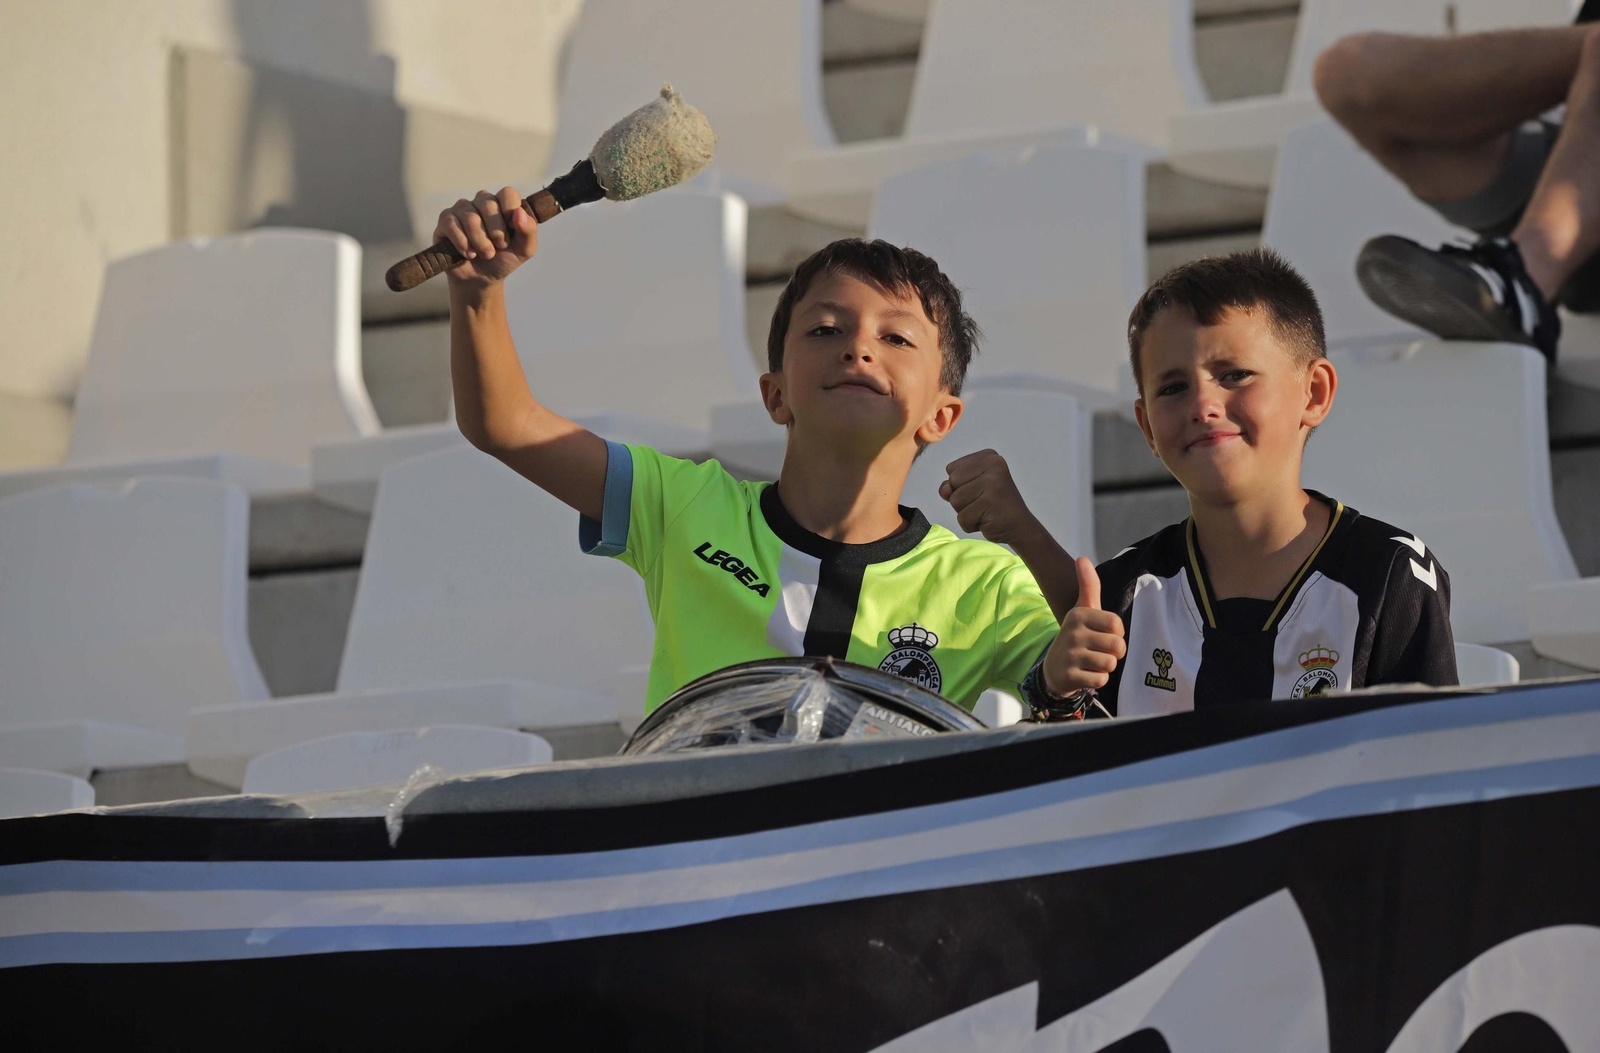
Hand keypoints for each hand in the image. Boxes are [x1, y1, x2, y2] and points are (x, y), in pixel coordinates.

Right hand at [434, 187, 538, 288]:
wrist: (480, 279)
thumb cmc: (503, 260)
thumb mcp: (524, 250)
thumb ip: (529, 231)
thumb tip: (519, 213)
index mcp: (503, 204)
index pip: (507, 193)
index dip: (510, 211)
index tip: (511, 232)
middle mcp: (482, 201)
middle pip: (488, 204)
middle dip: (495, 233)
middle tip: (497, 249)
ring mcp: (462, 209)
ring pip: (470, 217)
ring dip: (480, 242)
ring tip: (484, 255)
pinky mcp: (445, 220)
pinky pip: (451, 224)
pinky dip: (462, 243)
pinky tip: (468, 254)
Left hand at [938, 449, 1040, 545]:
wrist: (1019, 527)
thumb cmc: (993, 507)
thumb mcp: (970, 488)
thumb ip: (952, 484)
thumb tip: (945, 490)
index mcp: (989, 457)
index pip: (952, 469)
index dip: (960, 485)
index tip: (981, 491)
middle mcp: (993, 464)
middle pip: (952, 482)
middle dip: (962, 498)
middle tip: (984, 502)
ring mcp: (993, 482)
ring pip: (955, 500)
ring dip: (966, 512)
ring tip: (985, 511)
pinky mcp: (990, 502)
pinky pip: (962, 518)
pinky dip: (971, 524)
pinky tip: (988, 520)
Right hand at [1042, 557, 1126, 695]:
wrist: (1054, 668)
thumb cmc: (1077, 636)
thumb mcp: (1083, 610)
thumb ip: (1088, 585)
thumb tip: (1082, 557)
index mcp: (1079, 614)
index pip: (1118, 625)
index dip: (1116, 634)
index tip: (1102, 634)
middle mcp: (1073, 632)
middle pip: (1118, 646)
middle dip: (1113, 653)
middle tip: (1098, 651)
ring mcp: (1070, 655)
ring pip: (1110, 664)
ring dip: (1105, 667)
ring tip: (1092, 662)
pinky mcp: (1069, 676)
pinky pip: (1101, 680)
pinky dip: (1097, 680)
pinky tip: (1086, 674)